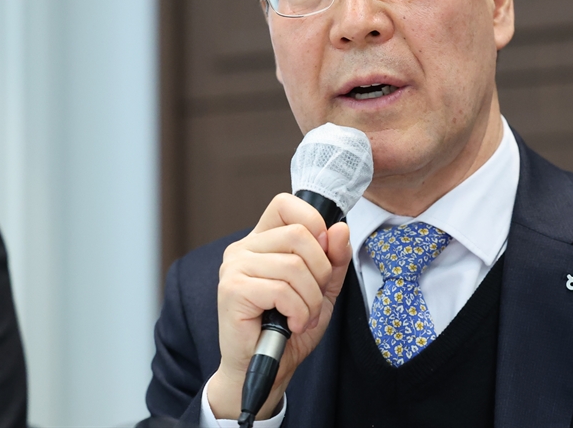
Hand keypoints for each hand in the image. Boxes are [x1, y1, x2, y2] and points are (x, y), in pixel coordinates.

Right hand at [206, 193, 351, 419]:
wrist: (268, 369)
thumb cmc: (290, 328)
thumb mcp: (323, 289)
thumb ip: (334, 258)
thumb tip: (339, 228)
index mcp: (263, 240)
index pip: (286, 204)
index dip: (313, 222)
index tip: (323, 253)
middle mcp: (244, 248)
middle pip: (299, 235)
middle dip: (321, 272)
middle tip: (315, 298)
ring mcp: (234, 267)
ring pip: (294, 265)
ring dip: (311, 299)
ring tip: (304, 317)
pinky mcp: (232, 290)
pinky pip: (282, 290)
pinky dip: (298, 311)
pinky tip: (292, 324)